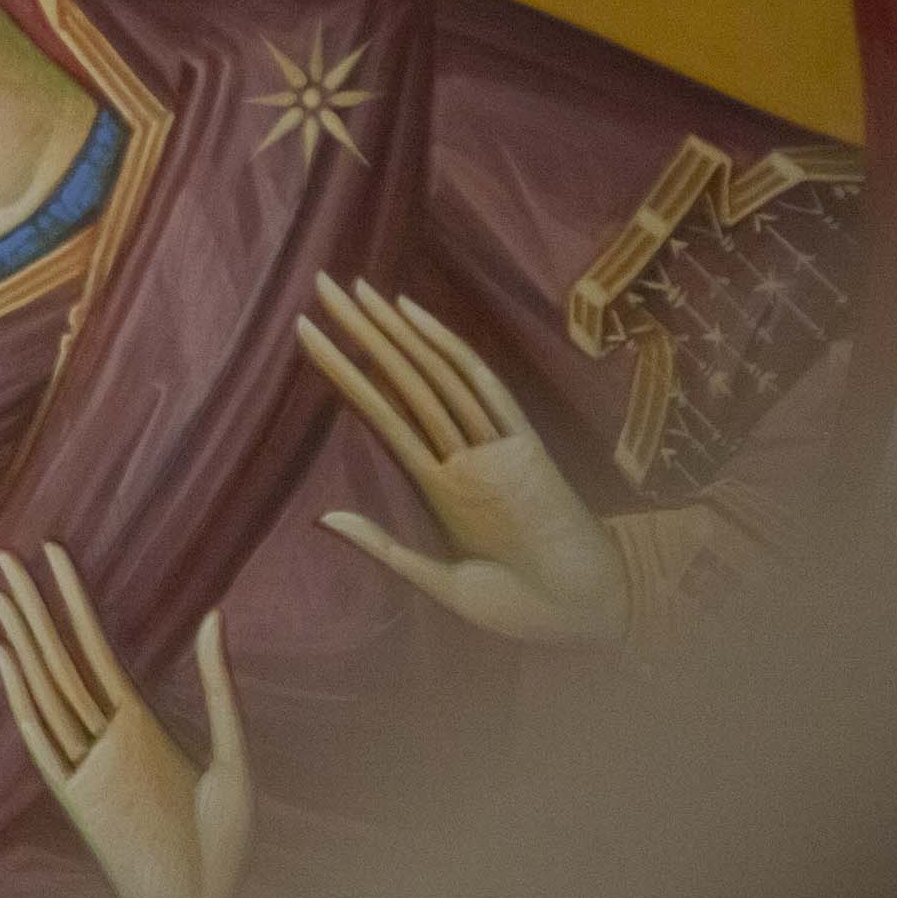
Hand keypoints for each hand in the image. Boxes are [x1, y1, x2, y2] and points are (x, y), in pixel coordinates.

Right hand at [0, 543, 250, 897]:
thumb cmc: (223, 841)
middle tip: (5, 556)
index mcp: (140, 719)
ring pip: (44, 685)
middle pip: (59, 655)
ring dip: (20, 638)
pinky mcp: (73, 794)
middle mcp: (104, 732)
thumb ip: (216, 688)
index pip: (96, 643)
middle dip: (34, 606)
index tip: (54, 552)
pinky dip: (21, 696)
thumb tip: (214, 616)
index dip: (73, 598)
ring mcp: (83, 761)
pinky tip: (4, 657)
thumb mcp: (233, 757)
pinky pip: (41, 736)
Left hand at [297, 272, 627, 644]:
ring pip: (432, 376)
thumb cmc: (524, 608)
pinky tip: (415, 321)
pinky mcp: (527, 449)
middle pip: (401, 378)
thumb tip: (321, 518)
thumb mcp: (441, 584)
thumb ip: (384, 549)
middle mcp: (460, 455)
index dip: (343, 369)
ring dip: (392, 331)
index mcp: (439, 485)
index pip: (379, 411)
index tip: (305, 331)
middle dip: (360, 329)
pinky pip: (483, 390)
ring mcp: (493, 447)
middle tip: (319, 280)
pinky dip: (449, 351)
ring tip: (352, 291)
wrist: (591, 616)